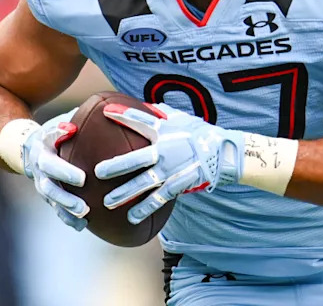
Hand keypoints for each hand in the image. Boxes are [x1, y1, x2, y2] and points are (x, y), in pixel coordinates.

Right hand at [22, 109, 89, 230]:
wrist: (28, 147)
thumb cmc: (54, 131)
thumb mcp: (59, 122)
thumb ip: (67, 123)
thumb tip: (76, 125)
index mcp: (41, 152)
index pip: (51, 164)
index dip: (65, 172)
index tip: (83, 178)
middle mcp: (39, 172)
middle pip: (50, 188)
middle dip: (66, 198)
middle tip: (84, 207)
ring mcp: (42, 185)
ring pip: (52, 202)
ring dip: (67, 211)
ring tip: (84, 217)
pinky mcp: (49, 196)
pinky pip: (57, 210)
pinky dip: (68, 219)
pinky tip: (84, 226)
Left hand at [94, 103, 244, 224]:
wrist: (224, 153)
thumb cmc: (200, 133)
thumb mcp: (181, 119)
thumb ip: (161, 114)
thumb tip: (143, 105)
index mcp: (165, 132)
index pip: (142, 121)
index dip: (124, 115)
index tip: (106, 112)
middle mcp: (166, 151)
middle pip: (136, 159)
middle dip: (116, 166)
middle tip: (97, 173)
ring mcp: (172, 170)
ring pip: (145, 184)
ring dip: (126, 194)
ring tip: (108, 202)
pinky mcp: (179, 185)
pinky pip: (159, 199)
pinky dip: (146, 209)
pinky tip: (132, 218)